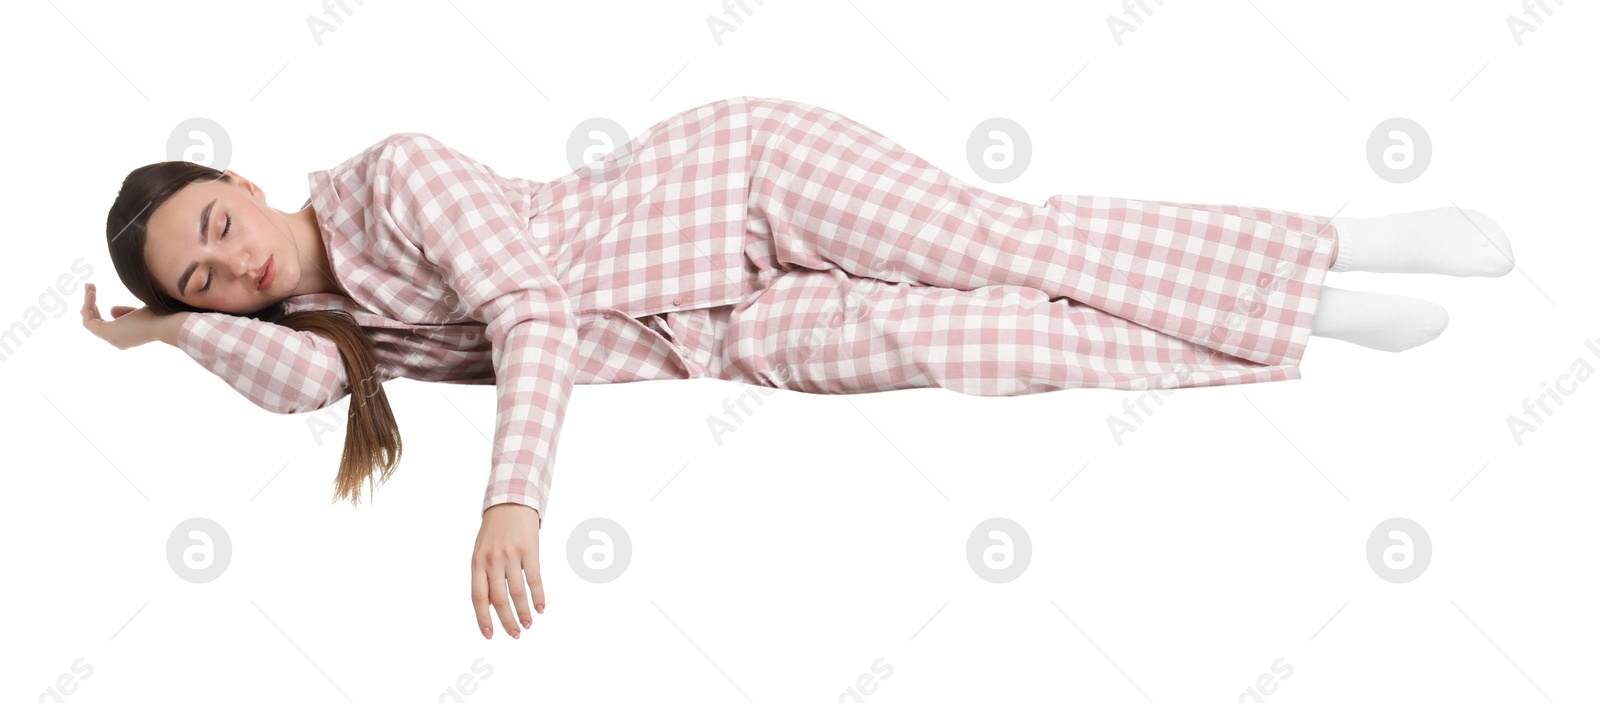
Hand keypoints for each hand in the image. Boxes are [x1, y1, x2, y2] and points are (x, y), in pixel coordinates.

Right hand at [81, 283, 162, 349]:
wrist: (166, 321)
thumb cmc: (159, 315)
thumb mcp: (139, 312)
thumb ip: (126, 313)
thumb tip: (111, 311)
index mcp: (126, 337)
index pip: (105, 323)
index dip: (98, 307)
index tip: (95, 291)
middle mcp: (117, 341)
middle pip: (95, 322)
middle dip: (90, 303)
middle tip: (90, 286)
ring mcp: (111, 339)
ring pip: (90, 321)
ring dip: (87, 302)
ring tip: (89, 286)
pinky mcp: (107, 334)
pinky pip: (88, 321)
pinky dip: (87, 306)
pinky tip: (92, 293)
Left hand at [472, 503, 544, 638]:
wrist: (511, 501)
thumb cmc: (495, 530)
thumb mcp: (481, 552)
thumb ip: (485, 576)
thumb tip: (491, 605)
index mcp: (477, 562)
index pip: (478, 597)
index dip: (483, 618)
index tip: (490, 635)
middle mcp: (492, 560)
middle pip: (499, 598)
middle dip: (507, 620)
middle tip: (515, 634)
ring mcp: (511, 554)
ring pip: (517, 592)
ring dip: (524, 612)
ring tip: (529, 624)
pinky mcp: (530, 549)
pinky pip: (534, 578)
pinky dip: (538, 596)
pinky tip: (541, 607)